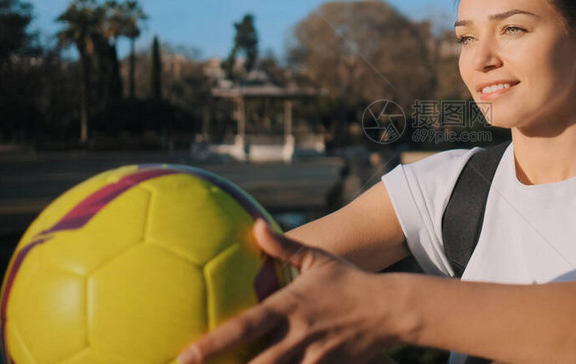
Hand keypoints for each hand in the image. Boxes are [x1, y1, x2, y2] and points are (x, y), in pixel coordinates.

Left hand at [177, 219, 400, 363]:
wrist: (391, 309)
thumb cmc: (350, 282)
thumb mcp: (317, 259)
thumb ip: (283, 247)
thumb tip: (256, 225)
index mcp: (289, 307)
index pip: (244, 328)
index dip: (212, 345)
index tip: (184, 357)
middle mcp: (297, 336)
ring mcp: (313, 358)